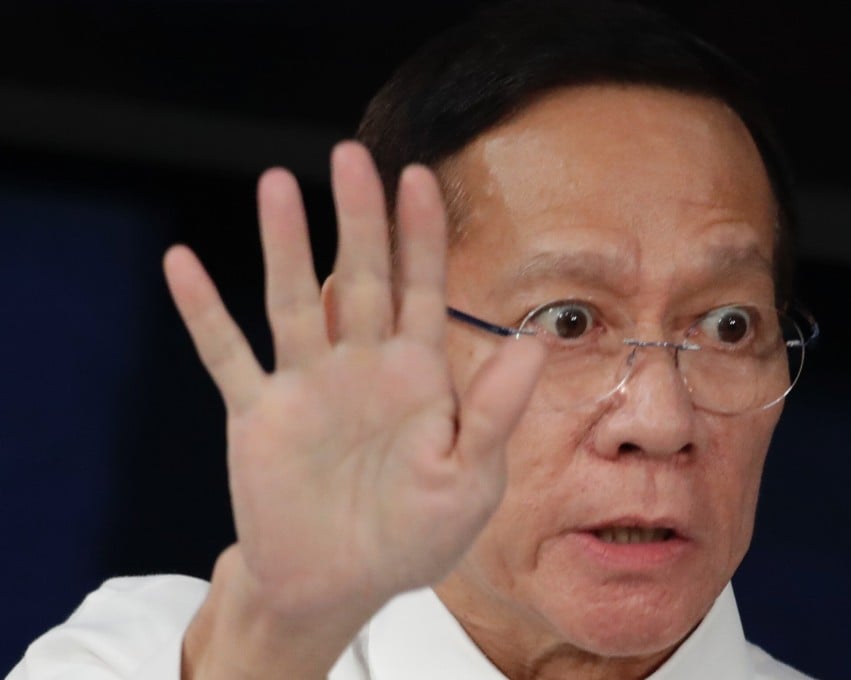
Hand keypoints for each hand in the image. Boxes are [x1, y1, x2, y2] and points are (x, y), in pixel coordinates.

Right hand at [165, 142, 544, 673]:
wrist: (341, 585)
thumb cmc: (413, 536)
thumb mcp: (470, 481)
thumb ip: (495, 412)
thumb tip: (536, 343)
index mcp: (418, 376)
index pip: (423, 288)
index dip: (421, 234)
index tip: (418, 176)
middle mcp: (362, 366)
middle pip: (361, 276)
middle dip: (358, 218)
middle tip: (352, 154)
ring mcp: (307, 385)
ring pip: (294, 300)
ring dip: (285, 245)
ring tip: (277, 184)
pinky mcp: (258, 415)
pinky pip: (226, 356)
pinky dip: (204, 313)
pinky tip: (181, 263)